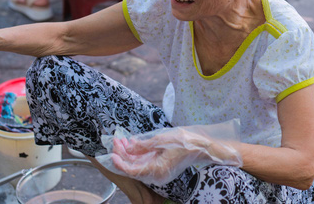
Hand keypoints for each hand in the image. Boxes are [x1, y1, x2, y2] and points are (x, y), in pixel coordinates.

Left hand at [110, 127, 241, 183]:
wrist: (201, 147)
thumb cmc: (184, 142)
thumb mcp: (161, 140)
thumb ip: (144, 145)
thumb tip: (129, 147)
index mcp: (156, 170)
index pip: (132, 170)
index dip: (120, 162)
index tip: (112, 151)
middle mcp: (156, 174)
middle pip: (133, 167)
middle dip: (122, 154)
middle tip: (115, 139)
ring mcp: (158, 172)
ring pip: (137, 165)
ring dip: (128, 153)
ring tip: (121, 139)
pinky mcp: (160, 167)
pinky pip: (144, 163)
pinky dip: (136, 154)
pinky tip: (131, 143)